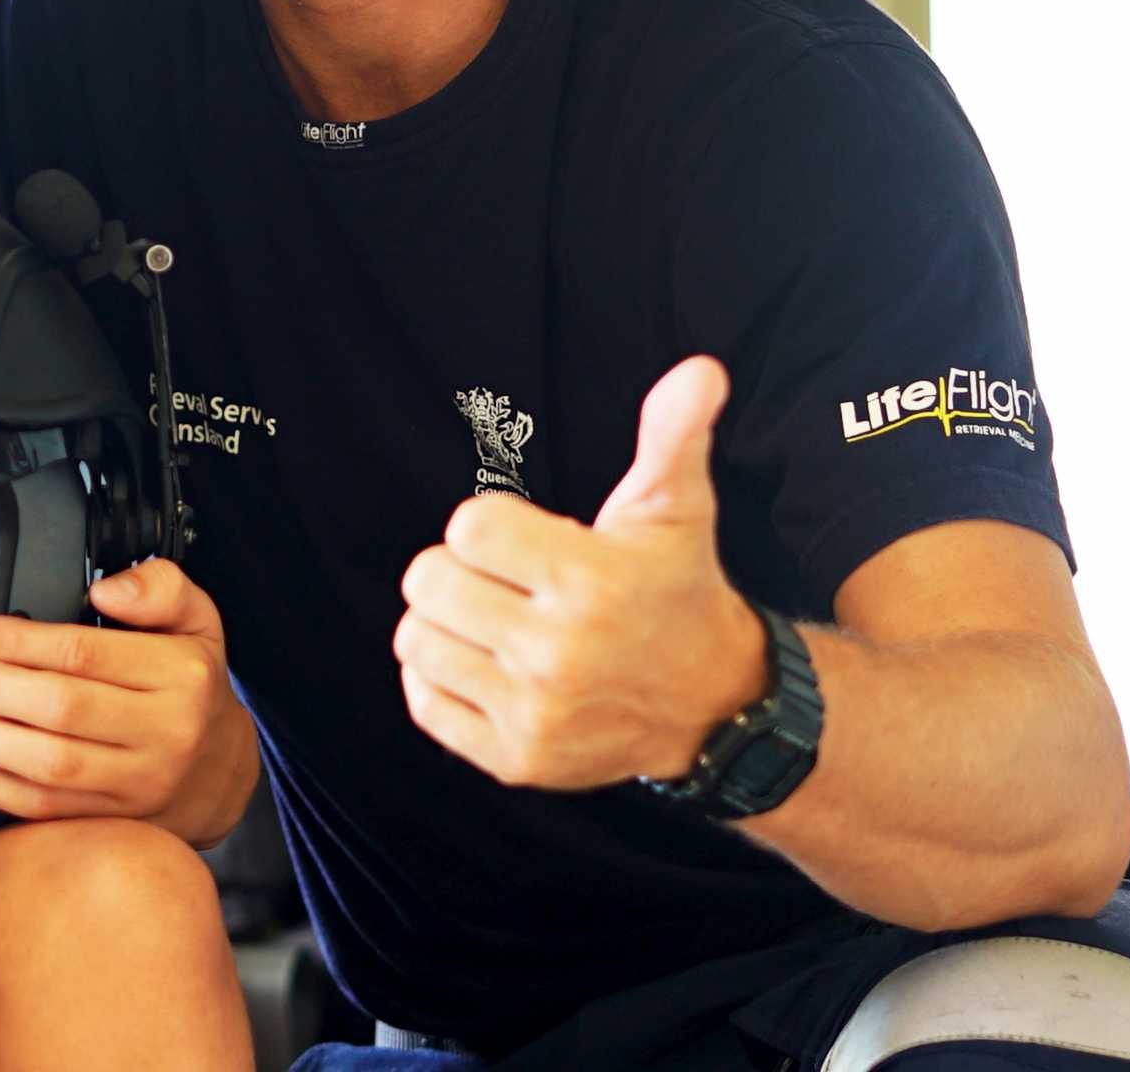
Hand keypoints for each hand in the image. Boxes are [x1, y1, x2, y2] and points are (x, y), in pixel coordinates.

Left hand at [0, 558, 257, 843]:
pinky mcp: (115, 821)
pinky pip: (45, 811)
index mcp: (180, 675)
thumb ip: (158, 588)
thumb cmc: (195, 687)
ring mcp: (140, 783)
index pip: (84, 653)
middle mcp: (165, 731)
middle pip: (62, 709)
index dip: (18, 641)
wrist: (222, 771)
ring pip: (51, 766)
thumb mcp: (197, 620)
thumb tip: (106, 589)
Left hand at [394, 356, 766, 790]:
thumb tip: (701, 369)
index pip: (467, 527)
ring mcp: (535, 714)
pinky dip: (440, 679)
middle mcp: (560, 654)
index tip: (530, 542)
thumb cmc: (676, 590)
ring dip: (444, 622)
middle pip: (429, 581)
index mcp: (590, 582)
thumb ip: (674, 435)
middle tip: (507, 583)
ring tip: (494, 620)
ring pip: (416, 640)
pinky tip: (486, 665)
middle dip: (460, 571)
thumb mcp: (676, 509)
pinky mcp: (516, 760)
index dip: (490, 526)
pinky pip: (424, 702)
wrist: (713, 705)